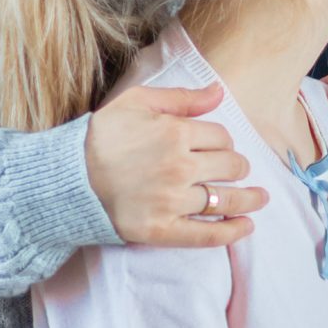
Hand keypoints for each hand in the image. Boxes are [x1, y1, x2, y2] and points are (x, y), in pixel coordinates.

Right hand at [84, 80, 265, 246]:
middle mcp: (179, 168)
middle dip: (237, 166)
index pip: (221, 137)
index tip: (215, 146)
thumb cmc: (100, 136)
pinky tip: (247, 227)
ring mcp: (172, 202)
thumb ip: (182, 98)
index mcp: (175, 133)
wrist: (66, 178)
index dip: (222, 140)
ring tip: (261, 198)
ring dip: (249, 199)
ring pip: (226, 200)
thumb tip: (219, 92)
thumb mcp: (137, 102)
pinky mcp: (162, 230)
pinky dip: (232, 233)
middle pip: (230, 166)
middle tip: (234, 168)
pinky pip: (207, 235)